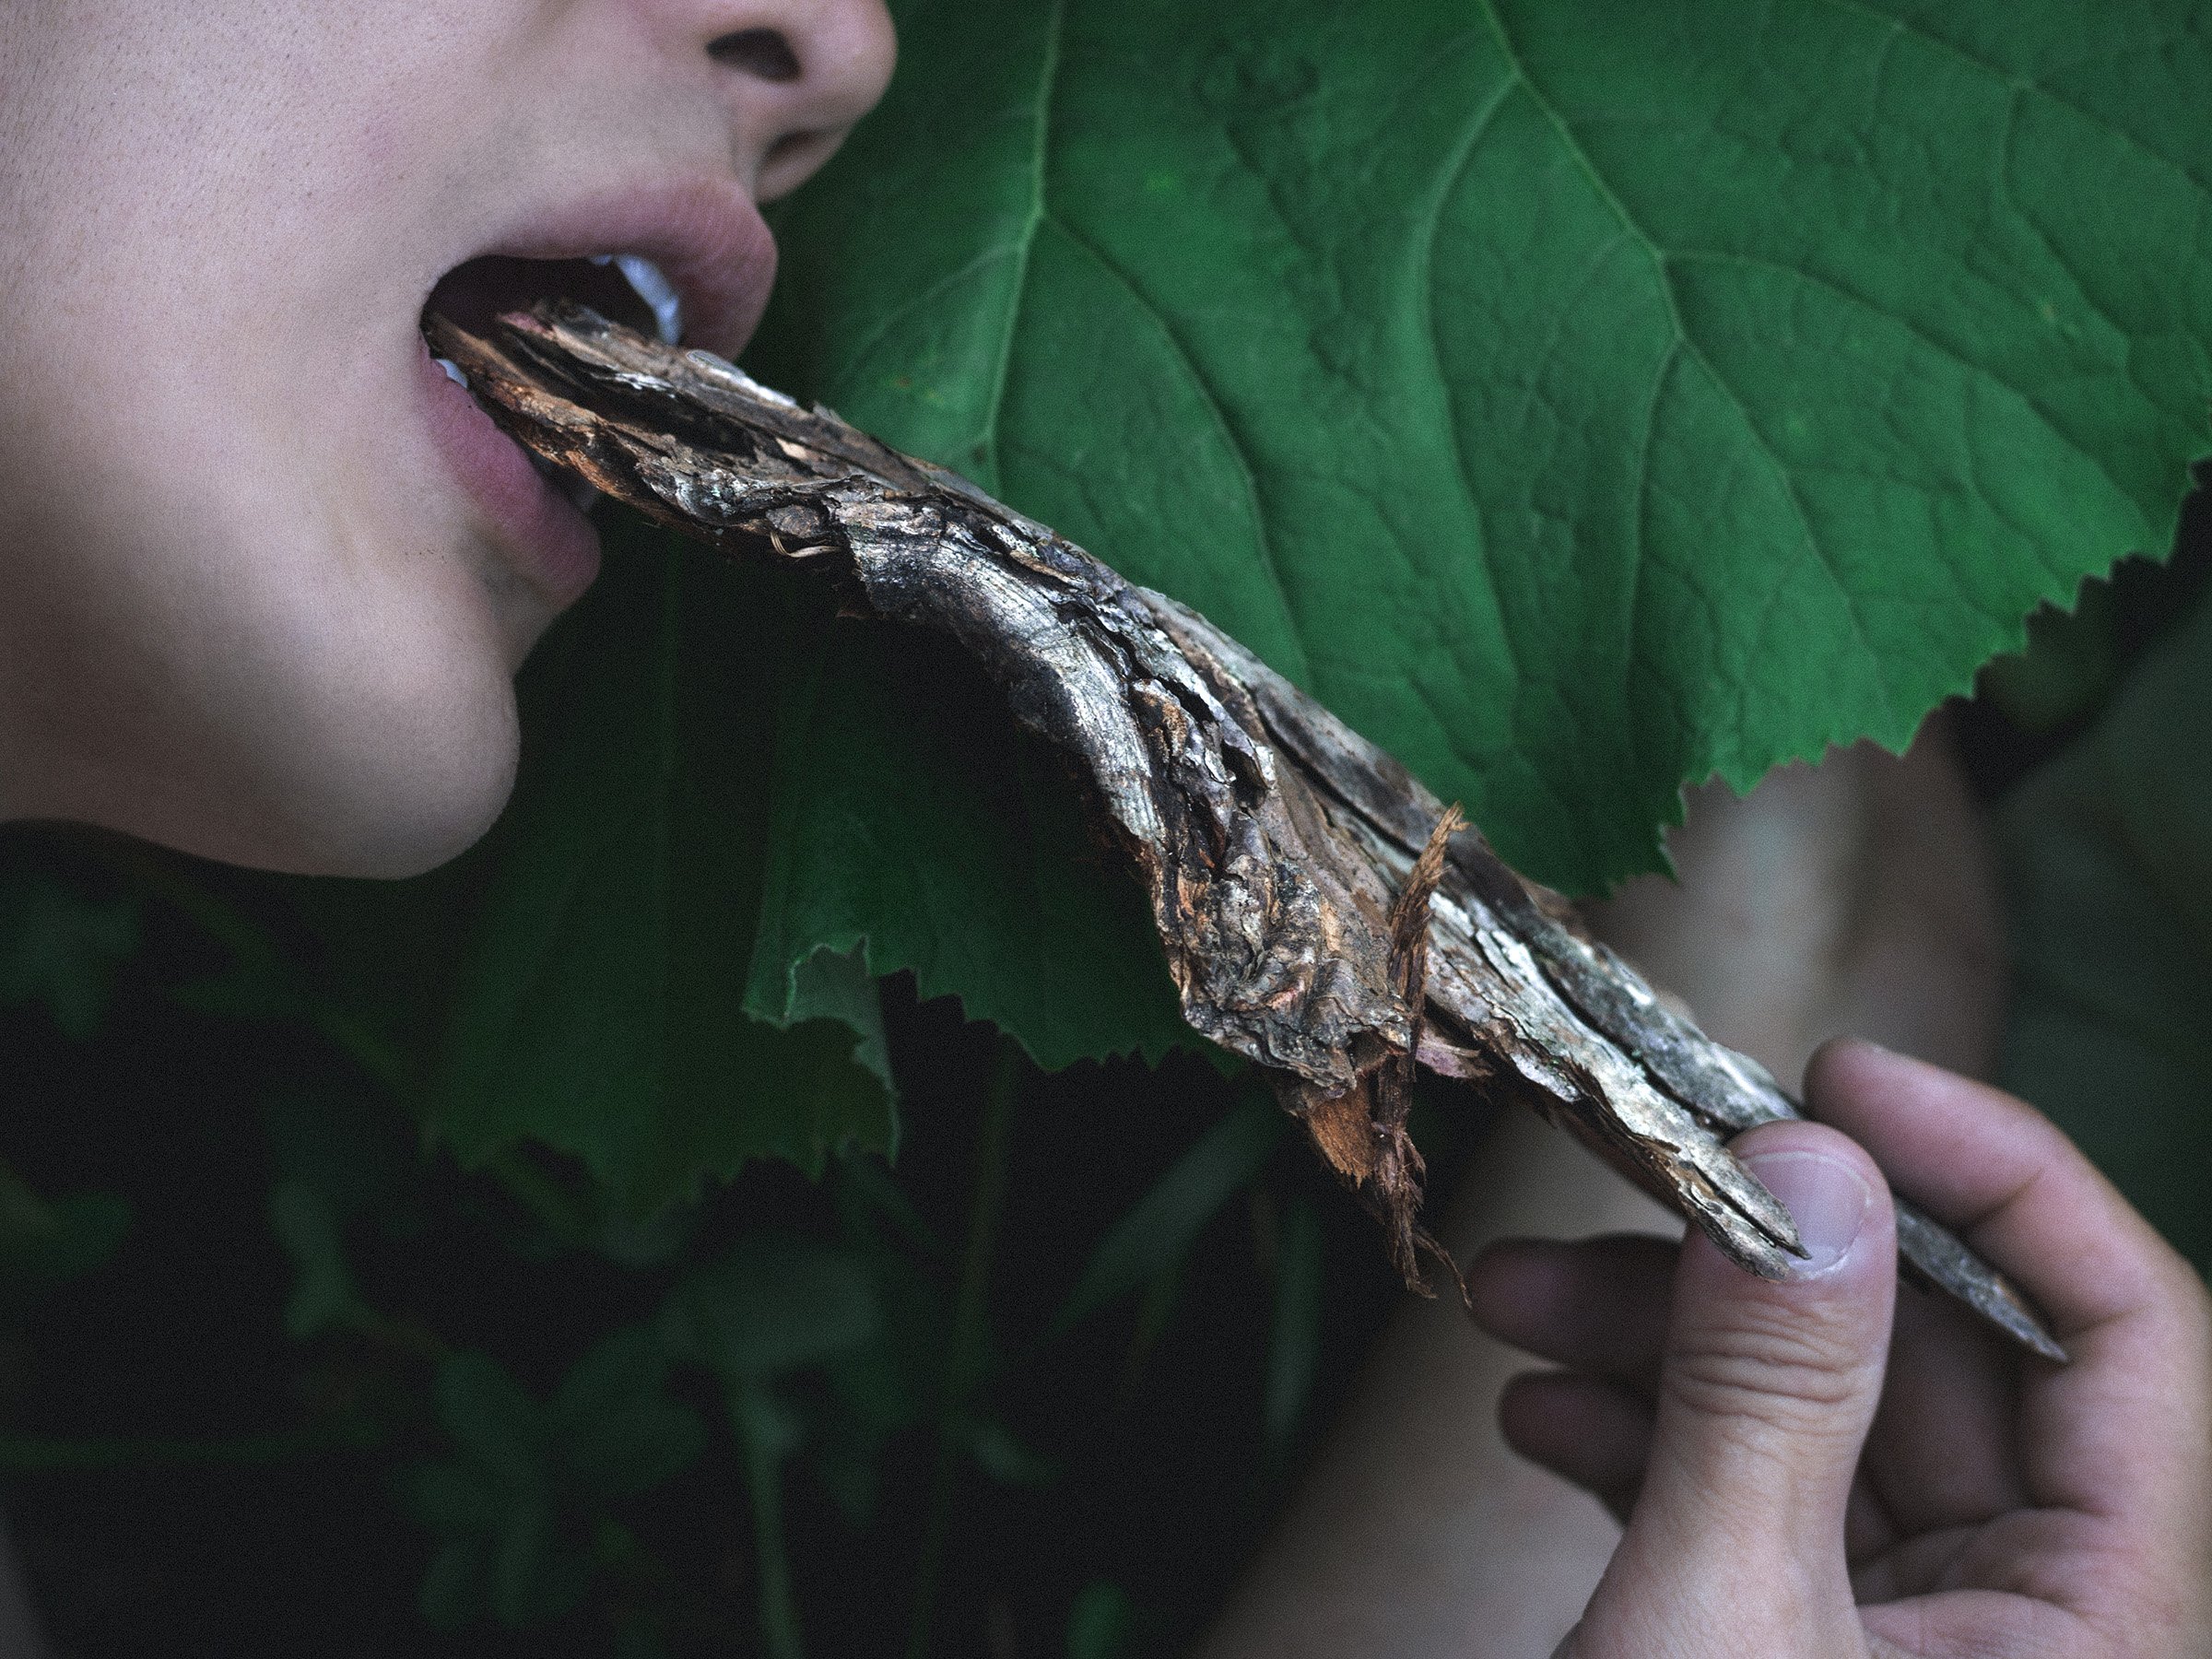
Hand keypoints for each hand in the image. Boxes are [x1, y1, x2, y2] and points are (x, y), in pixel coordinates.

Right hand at [1467, 1039, 2211, 1657]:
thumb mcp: (1725, 1622)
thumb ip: (1770, 1395)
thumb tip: (1804, 1165)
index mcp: (2098, 1627)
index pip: (2125, 1331)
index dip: (1997, 1172)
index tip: (1838, 1079)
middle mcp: (2029, 1621)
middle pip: (1929, 1353)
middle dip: (1752, 1253)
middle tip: (1632, 1164)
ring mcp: (1909, 1635)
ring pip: (1814, 1410)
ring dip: (1656, 1337)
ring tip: (1515, 1300)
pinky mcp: (1797, 1650)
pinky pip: (1743, 1496)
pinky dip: (1638, 1439)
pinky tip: (1540, 1413)